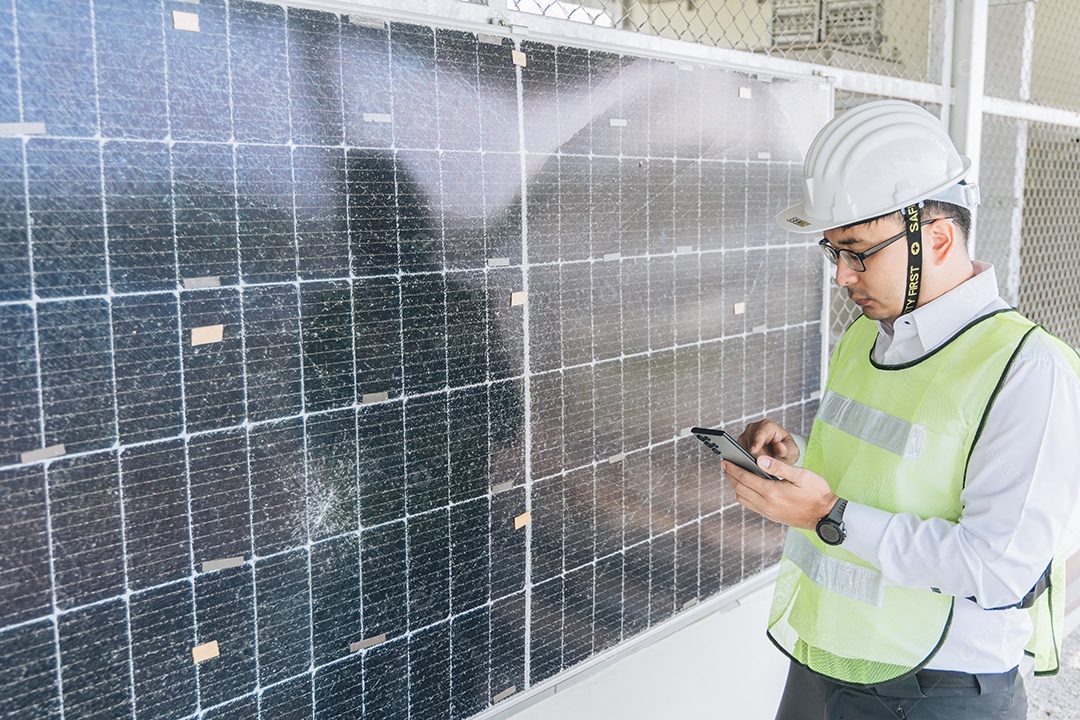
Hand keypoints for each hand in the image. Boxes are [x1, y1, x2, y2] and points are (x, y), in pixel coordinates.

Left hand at [722, 455, 836, 530]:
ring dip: (736, 486)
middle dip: (731, 476)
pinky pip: (751, 505)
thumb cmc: (817, 493)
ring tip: (735, 474)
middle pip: (739, 489)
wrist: (826, 516)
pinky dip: (745, 495)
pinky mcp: (771, 516)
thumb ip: (779, 467)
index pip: (744, 478)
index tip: (724, 460)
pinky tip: (748, 486)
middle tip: (726, 464)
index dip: (732, 468)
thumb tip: (758, 460)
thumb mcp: (801, 475)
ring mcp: (768, 512)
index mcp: (772, 492)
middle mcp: (767, 505)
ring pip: (743, 499)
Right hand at [738, 419, 800, 464]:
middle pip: (750, 444)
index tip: (753, 450)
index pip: (760, 434)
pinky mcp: (739, 446)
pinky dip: (747, 463)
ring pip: (742, 451)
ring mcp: (744, 437)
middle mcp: (753, 429)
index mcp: (767, 426)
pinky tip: (754, 469)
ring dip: (751, 461)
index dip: (756, 442)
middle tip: (765, 469)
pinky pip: (739, 456)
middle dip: (757, 458)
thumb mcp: (792, 451)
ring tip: (762, 469)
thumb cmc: (786, 450)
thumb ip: (787, 449)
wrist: (781, 454)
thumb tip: (779, 447)